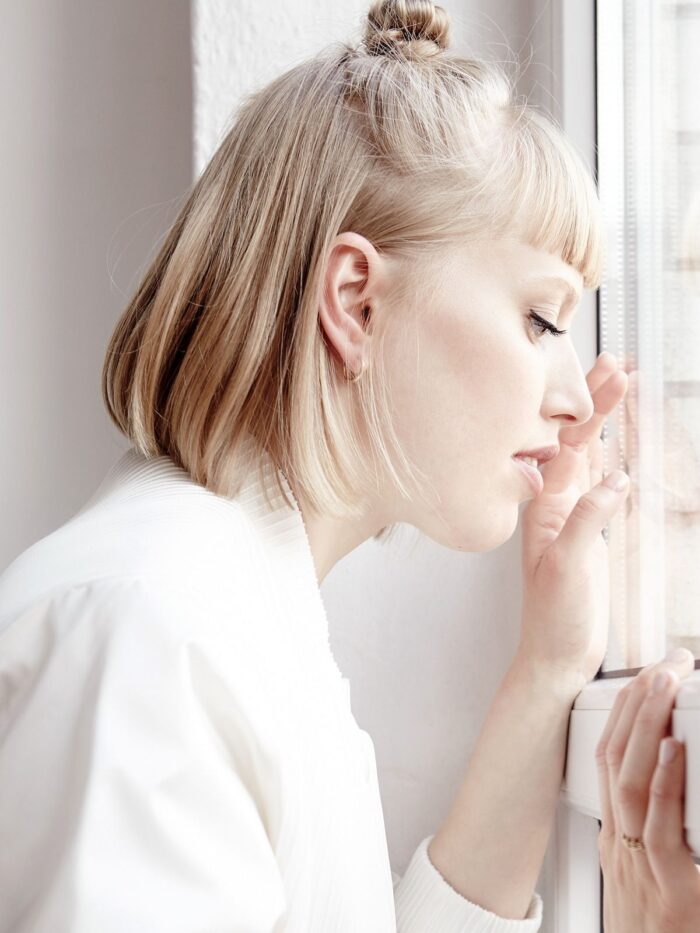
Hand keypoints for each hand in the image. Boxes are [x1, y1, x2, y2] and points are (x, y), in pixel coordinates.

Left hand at [517, 352, 629, 693]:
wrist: (555, 654)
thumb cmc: (552, 618)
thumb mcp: (568, 568)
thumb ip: (587, 522)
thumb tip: (616, 480)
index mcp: (543, 505)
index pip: (567, 443)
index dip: (588, 406)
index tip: (609, 374)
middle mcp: (553, 503)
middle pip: (576, 439)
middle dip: (595, 400)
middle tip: (618, 365)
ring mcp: (569, 515)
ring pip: (587, 456)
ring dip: (601, 422)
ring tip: (618, 389)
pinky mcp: (586, 532)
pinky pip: (598, 483)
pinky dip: (609, 457)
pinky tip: (615, 444)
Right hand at [596, 649, 699, 931]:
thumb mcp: (641, 879)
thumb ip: (651, 832)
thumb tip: (666, 780)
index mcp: (615, 836)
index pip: (605, 758)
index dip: (622, 714)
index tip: (642, 679)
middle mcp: (620, 843)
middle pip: (613, 757)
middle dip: (636, 705)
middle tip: (659, 665)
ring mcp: (640, 865)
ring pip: (629, 781)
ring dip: (645, 726)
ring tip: (663, 684)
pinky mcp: (671, 892)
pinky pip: (660, 830)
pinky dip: (663, 784)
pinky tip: (671, 749)